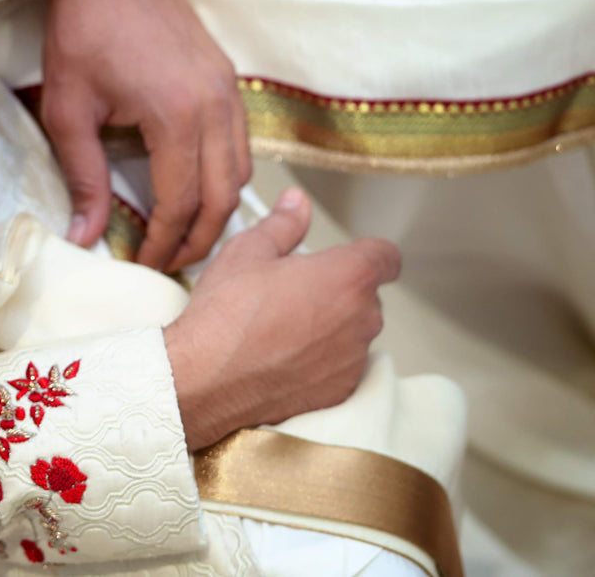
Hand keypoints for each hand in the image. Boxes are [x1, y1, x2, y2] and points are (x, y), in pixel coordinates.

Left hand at [42, 0, 249, 270]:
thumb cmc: (81, 32)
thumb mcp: (68, 110)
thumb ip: (83, 177)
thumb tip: (83, 236)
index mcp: (176, 115)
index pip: (182, 202)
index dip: (165, 243)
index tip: (145, 265)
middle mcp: (215, 105)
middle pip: (224, 196)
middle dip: (200, 239)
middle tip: (171, 264)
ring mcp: (229, 89)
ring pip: (242, 171)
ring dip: (218, 210)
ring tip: (184, 235)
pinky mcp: (228, 77)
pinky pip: (241, 142)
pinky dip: (225, 176)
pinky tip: (197, 189)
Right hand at [162, 189, 399, 450]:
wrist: (207, 378)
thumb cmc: (228, 314)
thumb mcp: (248, 251)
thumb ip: (283, 224)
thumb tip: (297, 204)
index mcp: (348, 276)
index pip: (386, 257)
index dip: (369, 253)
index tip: (349, 257)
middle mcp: (362, 318)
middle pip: (366, 295)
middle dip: (339, 289)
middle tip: (294, 290)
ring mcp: (353, 359)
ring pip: (353, 332)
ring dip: (331, 325)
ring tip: (283, 326)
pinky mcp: (340, 391)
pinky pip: (341, 366)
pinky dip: (321, 360)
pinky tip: (283, 356)